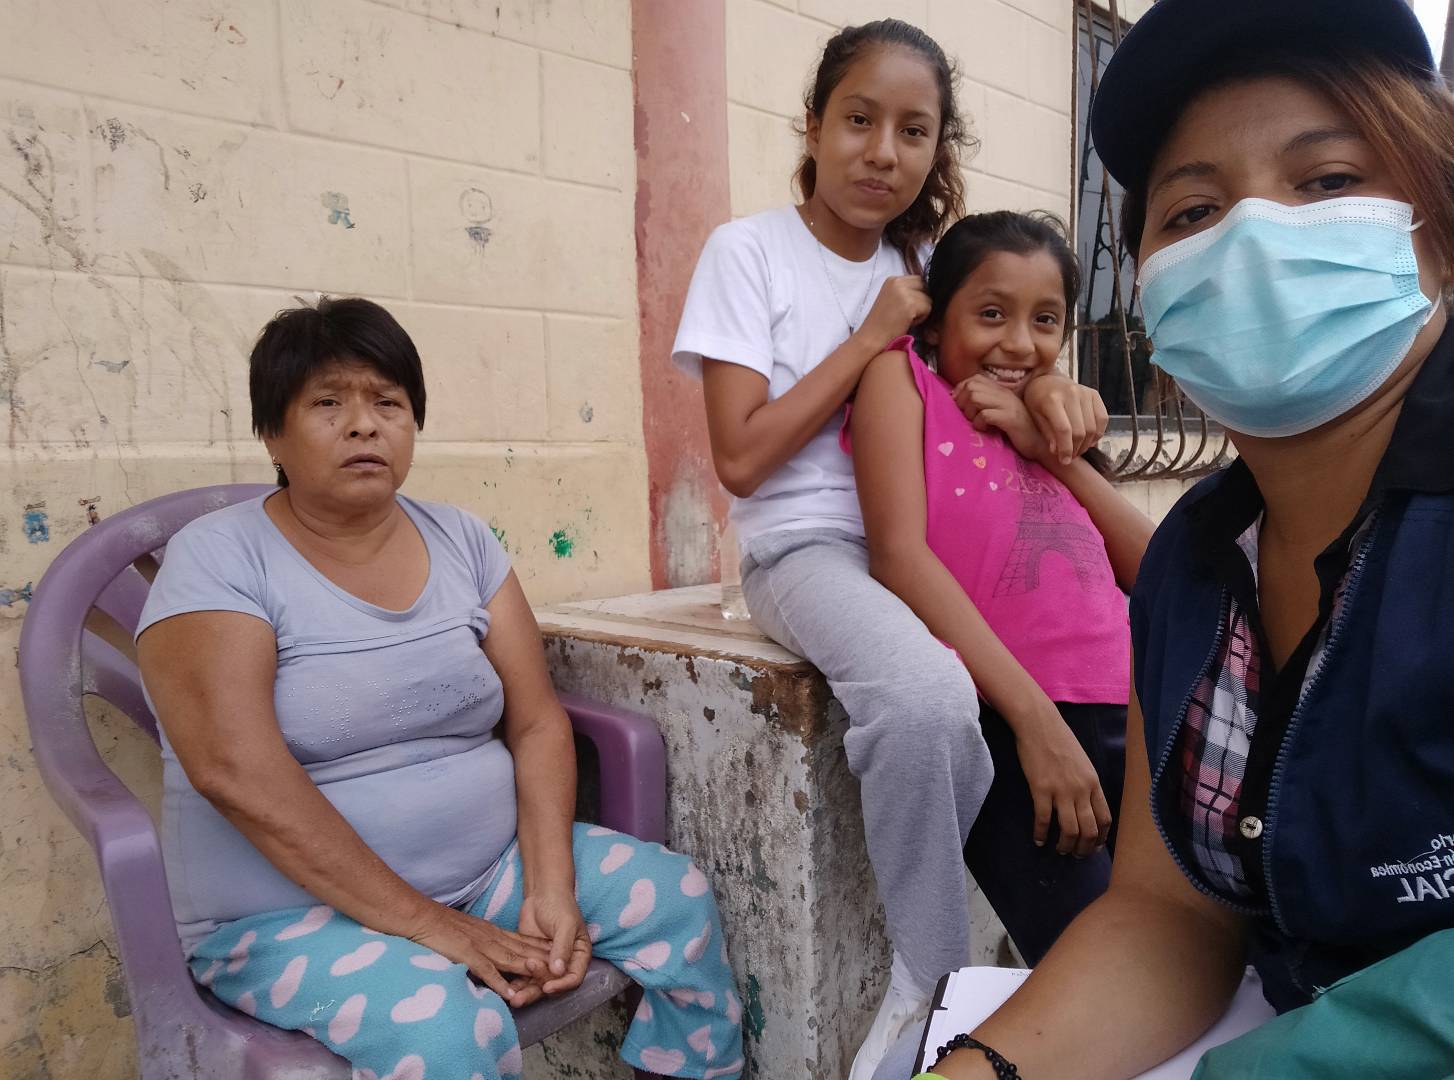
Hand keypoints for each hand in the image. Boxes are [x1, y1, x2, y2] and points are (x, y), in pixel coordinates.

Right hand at [407, 901, 554, 1005]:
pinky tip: (512, 993)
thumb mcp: (469, 931)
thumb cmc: (441, 926)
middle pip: (523, 951)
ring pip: (511, 960)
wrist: (421, 917)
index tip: (557, 956)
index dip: (541, 950)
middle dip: (544, 961)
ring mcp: (480, 946)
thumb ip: (482, 941)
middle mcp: (491, 938)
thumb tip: (491, 954)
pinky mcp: (467, 954)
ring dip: (529, 973)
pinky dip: (500, 982)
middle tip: (562, 970)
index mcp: (492, 933)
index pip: (522, 941)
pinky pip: (487, 971)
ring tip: (546, 983)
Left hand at [518, 888, 591, 994]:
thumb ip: (562, 947)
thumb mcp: (565, 924)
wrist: (542, 894)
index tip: (547, 986)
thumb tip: (558, 970)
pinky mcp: (530, 961)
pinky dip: (516, 984)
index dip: (562, 986)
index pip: (573, 978)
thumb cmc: (559, 905)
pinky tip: (505, 989)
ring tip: (513, 999)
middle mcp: (564, 964)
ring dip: (525, 993)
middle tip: (521, 997)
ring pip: (538, 984)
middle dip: (537, 992)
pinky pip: (524, 977)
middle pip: (553, 985)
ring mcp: (547, 964)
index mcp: (578, 956)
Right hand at [856, 275, 930, 349]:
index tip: (909, 307)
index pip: (919, 280)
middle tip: (908, 314)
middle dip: (922, 300)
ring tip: (906, 319)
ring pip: (928, 298)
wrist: (871, 338)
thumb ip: (907, 291)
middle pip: (926, 286)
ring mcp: (903, 292)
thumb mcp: (893, 299)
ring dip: (922, 311)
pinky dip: (921, 318)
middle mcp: (897, 282)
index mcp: (892, 279)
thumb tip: (931, 290)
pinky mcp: (909, 304)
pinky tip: (907, 322)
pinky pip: (928, 308)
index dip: (919, 294)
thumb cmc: (883, 323)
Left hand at [951, 375, 1047, 459]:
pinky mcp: (1011, 419)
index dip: (961, 391)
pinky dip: (979, 423)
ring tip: (976, 423)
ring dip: (970, 412)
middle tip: (968, 417)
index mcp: (1001, 391)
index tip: (960, 406)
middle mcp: (1004, 394)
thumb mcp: (1000, 414)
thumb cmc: (1018, 432)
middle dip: (962, 402)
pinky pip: (985, 414)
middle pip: (971, 386)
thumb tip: (958, 402)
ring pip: (976, 397)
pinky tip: (985, 430)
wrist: (1041, 444)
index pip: (974, 379)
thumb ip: (984, 405)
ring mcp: (1008, 405)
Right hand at [1009, 696, 1112, 857]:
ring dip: (1064, 846)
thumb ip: (1086, 784)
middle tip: (1075, 855)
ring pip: (1069, 830)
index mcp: (1093, 783)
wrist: (1039, 724)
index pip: (1105, 819)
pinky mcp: (1040, 788)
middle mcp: (1081, 790)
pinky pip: (1043, 819)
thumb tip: (1086, 806)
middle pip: (1089, 830)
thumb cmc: (1060, 741)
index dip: (1101, 838)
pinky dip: (1040, 833)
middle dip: (1084, 849)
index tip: (1094, 847)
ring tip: (1059, 850)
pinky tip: (1038, 839)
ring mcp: (1061, 790)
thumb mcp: (1083, 763)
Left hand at [1021, 374, 1108, 465]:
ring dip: (1087, 444)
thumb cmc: (1036, 401)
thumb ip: (1047, 433)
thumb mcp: (1035, 417)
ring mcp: (1085, 392)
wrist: (1046, 380)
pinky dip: (1098, 433)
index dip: (1066, 449)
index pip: (1064, 429)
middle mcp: (1071, 393)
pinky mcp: (1094, 394)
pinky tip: (1089, 440)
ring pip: (1093, 427)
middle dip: (1076, 449)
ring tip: (1077, 450)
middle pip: (1080, 430)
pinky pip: (1103, 418)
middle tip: (1070, 457)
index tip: (1064, 461)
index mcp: (1052, 399)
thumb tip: (1057, 452)